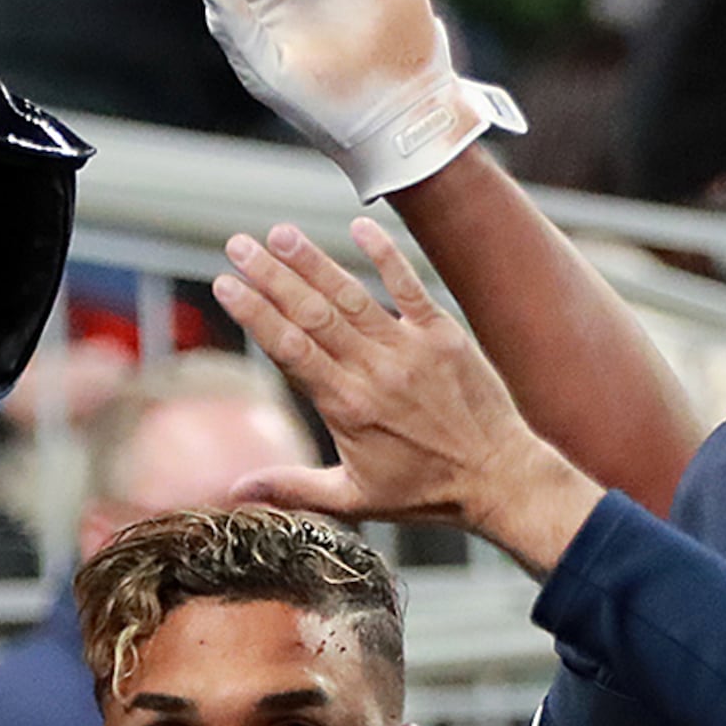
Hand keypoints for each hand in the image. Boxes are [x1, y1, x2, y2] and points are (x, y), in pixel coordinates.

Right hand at [212, 218, 601, 570]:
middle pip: (312, 314)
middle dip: (271, 276)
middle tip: (238, 243)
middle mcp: (375, 372)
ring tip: (280, 233)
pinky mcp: (444, 334)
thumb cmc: (427, 493)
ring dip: (314, 261)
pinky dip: (385, 255)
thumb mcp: (355, 499)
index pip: (289, 349)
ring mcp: (410, 349)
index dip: (255, 313)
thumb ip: (292, 488)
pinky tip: (360, 225)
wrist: (499, 478)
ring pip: (351, 295)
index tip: (225, 284)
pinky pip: (410, 286)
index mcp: (347, 407)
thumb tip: (233, 492)